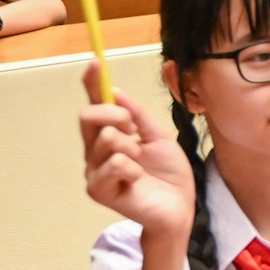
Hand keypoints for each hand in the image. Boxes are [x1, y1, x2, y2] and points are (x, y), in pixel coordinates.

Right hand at [78, 62, 196, 234]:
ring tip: (141, 164)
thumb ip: (138, 115)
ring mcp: (94, 170)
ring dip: (131, 148)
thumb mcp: (159, 136)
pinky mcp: (98, 189)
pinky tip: (138, 180)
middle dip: (116, 116)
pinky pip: (115, 163)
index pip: (95, 105)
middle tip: (135, 131)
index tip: (96, 62)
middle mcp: (95, 151)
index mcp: (109, 135)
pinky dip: (133, 168)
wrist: (180, 206)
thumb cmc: (168, 174)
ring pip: (106, 138)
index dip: (93, 83)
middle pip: (89, 115)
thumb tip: (116, 92)